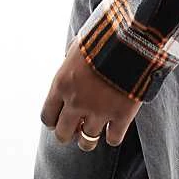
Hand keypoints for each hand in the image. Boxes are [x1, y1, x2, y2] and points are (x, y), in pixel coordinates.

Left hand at [39, 37, 141, 151]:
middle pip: (62, 135)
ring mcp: (99, 111)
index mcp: (62, 83)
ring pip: (87, 142)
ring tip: (95, 128)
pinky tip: (115, 125)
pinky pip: (113, 139)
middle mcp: (76, 101)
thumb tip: (69, 74)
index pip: (47, 116)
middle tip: (77, 126)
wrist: (131, 37)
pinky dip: (113, 134)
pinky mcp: (122, 115)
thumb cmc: (102, 36)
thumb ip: (70, 66)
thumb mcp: (78, 47)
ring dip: (89, 136)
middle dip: (68, 132)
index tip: (60, 118)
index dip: (53, 120)